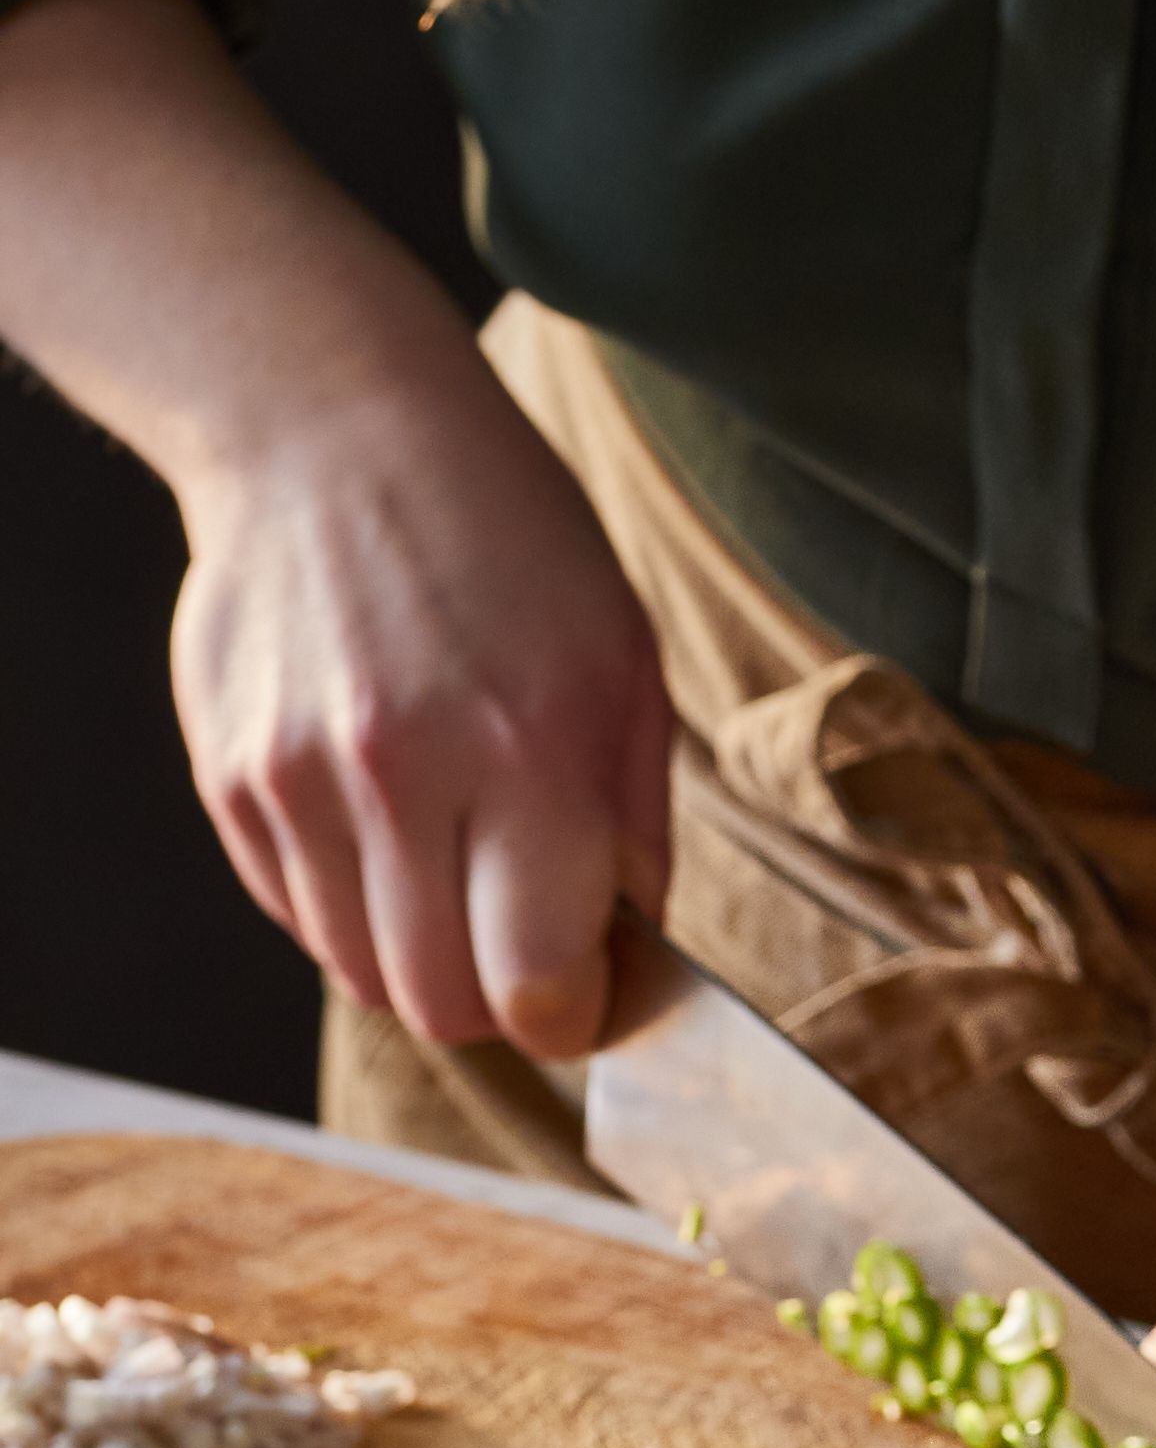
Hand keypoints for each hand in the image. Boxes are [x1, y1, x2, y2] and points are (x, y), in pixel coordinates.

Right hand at [173, 361, 671, 1062]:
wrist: (336, 434)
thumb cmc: (508, 545)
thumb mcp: (623, 664)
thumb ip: (632, 826)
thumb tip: (626, 958)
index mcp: (529, 750)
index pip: (536, 983)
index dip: (573, 1013)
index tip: (587, 989)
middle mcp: (401, 774)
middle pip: (441, 1005)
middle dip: (498, 1003)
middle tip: (525, 943)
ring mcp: (298, 782)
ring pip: (361, 974)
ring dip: (420, 959)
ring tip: (459, 872)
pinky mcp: (231, 780)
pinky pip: (298, 916)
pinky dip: (352, 909)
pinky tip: (388, 827)